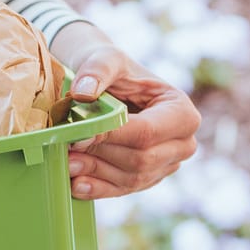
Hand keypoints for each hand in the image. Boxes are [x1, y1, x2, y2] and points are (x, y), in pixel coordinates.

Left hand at [51, 23, 200, 199]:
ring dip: (96, 173)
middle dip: (102, 156)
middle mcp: (183, 143)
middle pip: (141, 159)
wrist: (110, 86)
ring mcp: (167, 165)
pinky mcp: (148, 179)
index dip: (112, 136)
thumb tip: (83, 92)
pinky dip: (99, 188)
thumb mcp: (107, 59)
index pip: (147, 132)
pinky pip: (124, 190)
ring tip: (66, 163)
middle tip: (67, 149)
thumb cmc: (114, 70)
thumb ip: (97, 70)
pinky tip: (77, 185)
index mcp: (182, 112)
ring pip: (131, 178)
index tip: (79, 135)